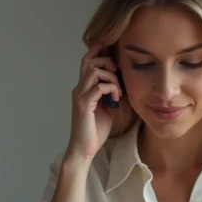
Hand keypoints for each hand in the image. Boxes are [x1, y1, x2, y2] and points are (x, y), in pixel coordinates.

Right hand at [66, 42, 120, 161]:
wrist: (84, 149)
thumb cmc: (94, 131)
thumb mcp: (108, 109)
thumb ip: (111, 95)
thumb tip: (122, 85)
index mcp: (84, 89)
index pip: (87, 63)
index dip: (97, 53)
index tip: (112, 55)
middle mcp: (79, 89)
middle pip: (89, 61)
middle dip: (106, 62)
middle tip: (118, 74)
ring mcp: (80, 96)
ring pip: (94, 71)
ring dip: (111, 77)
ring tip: (118, 90)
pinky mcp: (83, 105)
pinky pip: (99, 87)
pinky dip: (111, 89)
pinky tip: (116, 99)